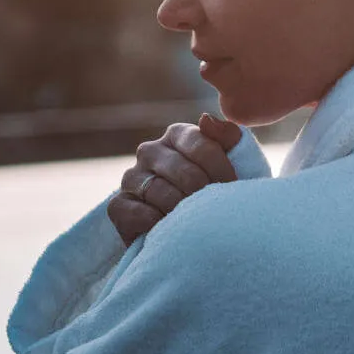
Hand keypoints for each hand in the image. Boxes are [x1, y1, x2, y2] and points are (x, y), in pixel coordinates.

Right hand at [107, 113, 245, 245]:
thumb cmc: (220, 194)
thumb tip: (205, 119)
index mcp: (178, 134)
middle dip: (206, 196)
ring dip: (184, 213)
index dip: (223, 171)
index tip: (235, 189)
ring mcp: (131, 177)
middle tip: (216, 211)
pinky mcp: (117, 205)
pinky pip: (138, 214)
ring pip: (163, 194)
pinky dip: (158, 225)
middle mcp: (150, 150)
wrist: (199, 235)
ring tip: (196, 223)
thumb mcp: (236, 163)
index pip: (203, 146)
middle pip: (186, 173)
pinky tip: (170, 229)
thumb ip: (228, 137)